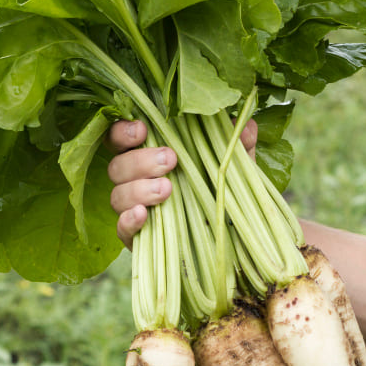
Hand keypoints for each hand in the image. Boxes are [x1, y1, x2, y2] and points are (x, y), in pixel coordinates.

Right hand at [107, 118, 257, 247]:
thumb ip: (238, 148)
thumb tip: (248, 125)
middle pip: (117, 166)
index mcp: (148, 157)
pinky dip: (129, 220)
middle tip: (171, 159)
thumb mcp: (233, 170)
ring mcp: (132, 210)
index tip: (142, 129)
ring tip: (167, 190)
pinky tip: (143, 215)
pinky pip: (121, 228)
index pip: (121, 140)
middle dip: (140, 161)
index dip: (123, 132)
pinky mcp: (135, 237)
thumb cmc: (220, 195)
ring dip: (138, 190)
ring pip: (117, 195)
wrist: (226, 241)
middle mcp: (134, 181)